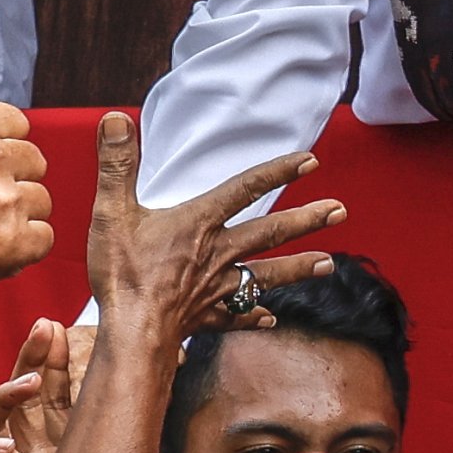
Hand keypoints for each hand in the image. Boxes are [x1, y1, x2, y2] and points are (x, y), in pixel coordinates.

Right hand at [82, 114, 344, 343]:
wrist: (134, 333)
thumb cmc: (124, 274)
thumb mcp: (112, 212)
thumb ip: (117, 165)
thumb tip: (115, 118)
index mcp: (199, 223)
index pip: (245, 188)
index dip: (278, 172)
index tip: (312, 161)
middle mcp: (217, 253)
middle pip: (269, 232)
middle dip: (307, 220)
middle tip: (340, 211)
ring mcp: (215, 288)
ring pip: (265, 275)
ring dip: (298, 268)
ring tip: (329, 264)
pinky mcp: (206, 317)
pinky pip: (236, 315)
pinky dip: (253, 316)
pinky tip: (270, 318)